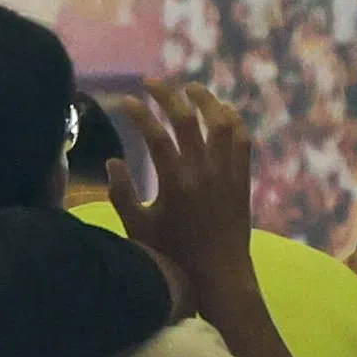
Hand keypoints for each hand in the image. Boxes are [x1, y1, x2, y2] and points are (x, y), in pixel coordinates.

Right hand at [106, 85, 256, 316]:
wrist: (217, 274)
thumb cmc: (171, 256)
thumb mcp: (137, 228)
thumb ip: (121, 194)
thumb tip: (113, 161)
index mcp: (175, 182)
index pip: (155, 135)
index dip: (138, 113)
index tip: (123, 100)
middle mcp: (204, 171)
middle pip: (188, 119)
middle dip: (168, 95)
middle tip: (151, 83)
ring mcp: (227, 172)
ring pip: (221, 122)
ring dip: (205, 100)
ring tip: (189, 89)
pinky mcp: (242, 178)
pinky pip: (242, 139)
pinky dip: (232, 120)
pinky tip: (220, 113)